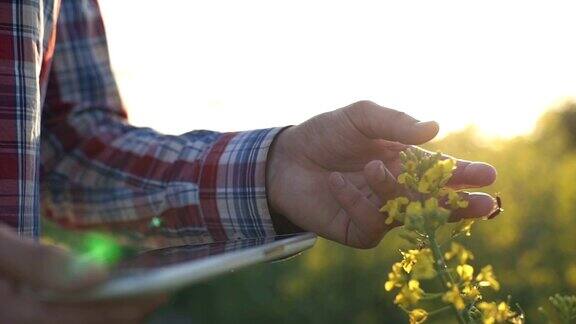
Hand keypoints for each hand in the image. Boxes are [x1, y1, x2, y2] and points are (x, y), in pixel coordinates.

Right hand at [0, 225, 166, 323]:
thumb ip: (39, 263)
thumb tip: (98, 274)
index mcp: (12, 317)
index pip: (84, 318)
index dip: (126, 307)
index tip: (160, 292)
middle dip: (121, 313)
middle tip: (154, 293)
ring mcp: (16, 322)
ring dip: (103, 313)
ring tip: (132, 294)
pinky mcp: (15, 316)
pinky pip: (54, 319)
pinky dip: (80, 310)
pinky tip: (92, 294)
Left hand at [267, 100, 496, 247]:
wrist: (286, 158)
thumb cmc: (325, 134)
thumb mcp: (359, 117)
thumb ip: (394, 123)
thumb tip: (435, 129)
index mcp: (404, 161)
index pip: (441, 172)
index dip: (464, 174)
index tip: (488, 175)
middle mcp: (397, 189)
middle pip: (437, 203)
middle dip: (461, 204)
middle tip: (484, 204)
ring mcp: (379, 211)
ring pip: (406, 213)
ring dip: (394, 190)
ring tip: (370, 167)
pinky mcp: (358, 230)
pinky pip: (372, 223)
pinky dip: (357, 202)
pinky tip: (337, 183)